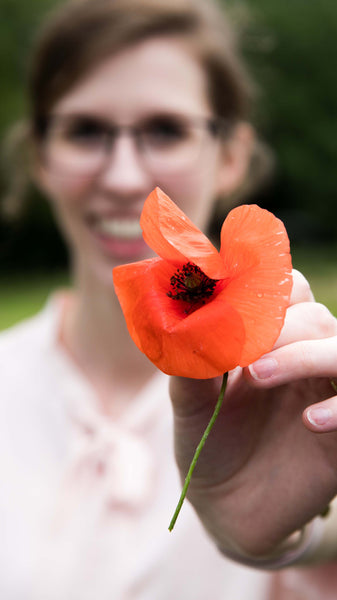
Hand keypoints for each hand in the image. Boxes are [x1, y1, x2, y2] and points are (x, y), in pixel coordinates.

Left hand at [169, 270, 336, 556]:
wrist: (226, 507)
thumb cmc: (209, 442)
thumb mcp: (191, 403)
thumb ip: (190, 362)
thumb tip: (180, 320)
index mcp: (272, 341)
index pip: (288, 291)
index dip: (265, 290)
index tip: (229, 305)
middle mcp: (305, 358)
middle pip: (314, 316)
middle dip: (278, 325)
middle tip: (240, 352)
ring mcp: (327, 393)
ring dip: (305, 354)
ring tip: (259, 375)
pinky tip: (310, 422)